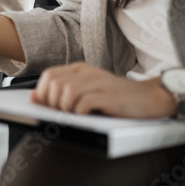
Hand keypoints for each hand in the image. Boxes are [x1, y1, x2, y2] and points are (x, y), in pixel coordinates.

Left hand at [31, 62, 175, 118]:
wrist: (150, 97)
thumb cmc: (117, 98)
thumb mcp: (88, 90)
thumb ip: (62, 91)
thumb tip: (34, 97)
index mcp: (80, 69)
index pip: (49, 75)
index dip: (43, 92)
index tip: (47, 107)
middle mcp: (88, 72)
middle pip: (54, 82)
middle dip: (52, 102)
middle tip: (62, 113)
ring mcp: (99, 82)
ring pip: (67, 91)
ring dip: (65, 108)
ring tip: (74, 115)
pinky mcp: (109, 96)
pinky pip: (84, 102)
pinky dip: (79, 112)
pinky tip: (86, 116)